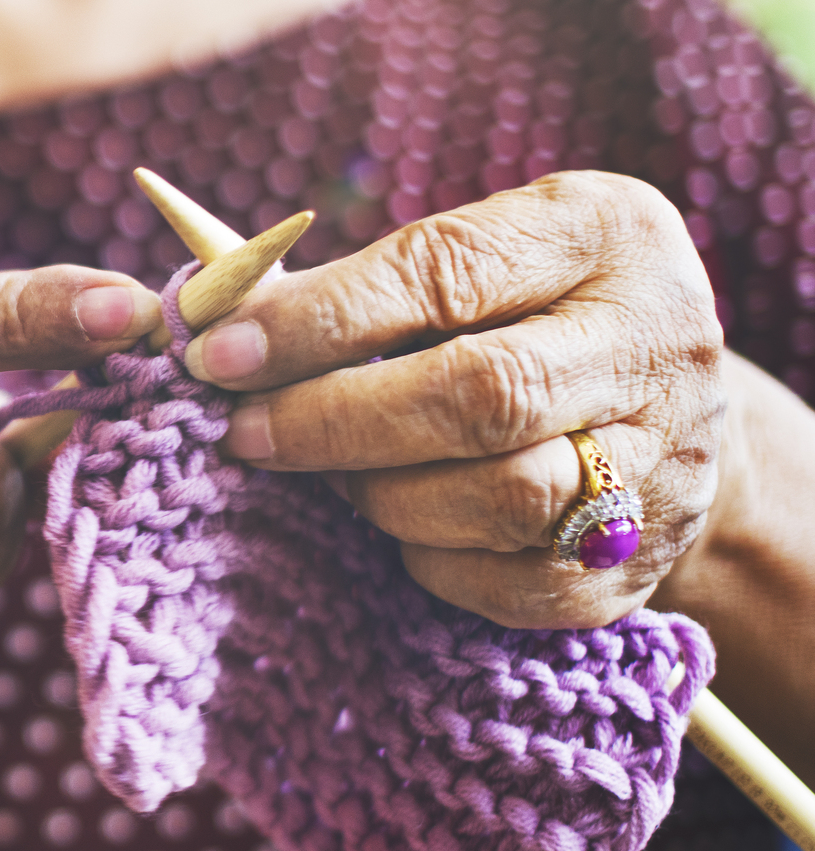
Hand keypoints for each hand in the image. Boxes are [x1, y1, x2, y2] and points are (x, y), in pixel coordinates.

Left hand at [184, 171, 724, 628]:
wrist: (668, 408)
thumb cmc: (524, 313)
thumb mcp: (478, 255)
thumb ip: (364, 283)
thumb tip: (216, 321)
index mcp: (604, 235)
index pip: (445, 271)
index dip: (320, 319)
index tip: (221, 354)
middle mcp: (654, 344)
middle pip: (483, 396)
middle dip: (334, 419)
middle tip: (242, 434)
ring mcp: (664, 461)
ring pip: (501, 498)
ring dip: (383, 494)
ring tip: (331, 476)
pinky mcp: (637, 562)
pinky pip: (510, 581)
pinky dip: (431, 558)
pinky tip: (401, 526)